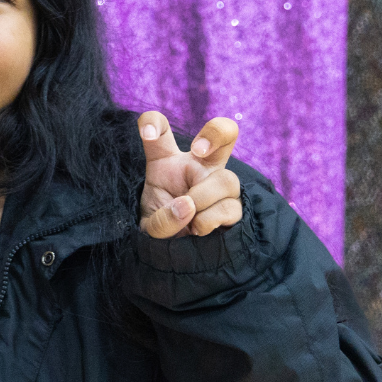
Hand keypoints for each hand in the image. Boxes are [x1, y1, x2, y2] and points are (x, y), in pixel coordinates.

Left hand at [139, 112, 240, 238]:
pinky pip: (231, 207)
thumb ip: (162, 219)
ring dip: (203, 198)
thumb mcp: (149, 227)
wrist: (180, 257)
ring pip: (226, 180)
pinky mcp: (234, 208)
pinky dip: (210, 219)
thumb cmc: (162, 230)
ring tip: (188, 215)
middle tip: (199, 150)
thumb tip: (188, 206)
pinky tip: (197, 229)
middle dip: (217, 132)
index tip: (147, 133)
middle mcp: (198, 168)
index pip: (161, 134)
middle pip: (222, 134)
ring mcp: (219, 185)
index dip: (154, 124)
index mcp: (167, 164)